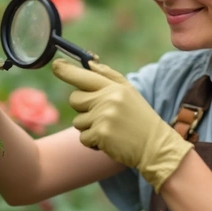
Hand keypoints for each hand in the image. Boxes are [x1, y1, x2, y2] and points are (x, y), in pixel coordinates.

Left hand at [52, 59, 192, 191]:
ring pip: (77, 121)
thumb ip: (108, 77)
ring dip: (89, 128)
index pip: (84, 75)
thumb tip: (88, 64)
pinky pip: (82, 137)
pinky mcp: (100, 134)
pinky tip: (109, 141)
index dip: (66, 70)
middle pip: (74, 99)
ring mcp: (103, 116)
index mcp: (114, 87)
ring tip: (109, 129)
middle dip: (83, 108)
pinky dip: (92, 142)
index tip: (56, 66)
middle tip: (101, 115)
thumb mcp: (129, 92)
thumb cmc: (140, 118)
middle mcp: (108, 99)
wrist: (155, 146)